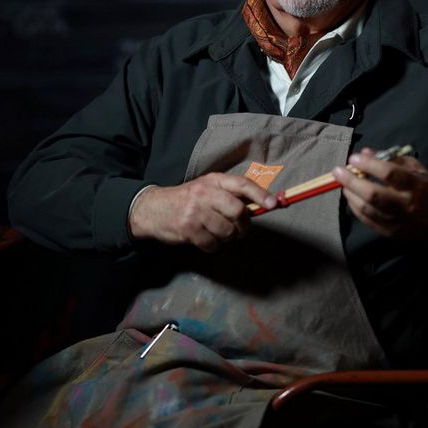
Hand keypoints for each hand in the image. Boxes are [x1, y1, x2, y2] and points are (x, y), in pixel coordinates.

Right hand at [129, 175, 276, 251]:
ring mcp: (195, 212)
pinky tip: (206, 239)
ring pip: (226, 230)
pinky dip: (213, 246)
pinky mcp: (188, 229)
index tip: (273, 204)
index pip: (242, 184)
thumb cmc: (187, 199)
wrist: (153, 208)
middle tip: (241, 231)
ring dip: (227, 237)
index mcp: (213, 181)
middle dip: (243, 225)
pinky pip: (212, 244)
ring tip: (219, 234)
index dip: (260, 194)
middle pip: (237, 210)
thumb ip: (229, 195)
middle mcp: (204, 193)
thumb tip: (261, 205)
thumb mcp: (206, 189)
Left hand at [332, 147, 427, 240]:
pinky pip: (368, 221)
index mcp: (415, 185)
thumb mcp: (417, 169)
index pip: (389, 173)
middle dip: (351, 181)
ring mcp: (397, 221)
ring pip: (367, 209)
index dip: (369, 165)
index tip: (354, 157)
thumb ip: (392, 159)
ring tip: (343, 184)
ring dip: (350, 195)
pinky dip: (355, 209)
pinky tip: (351, 198)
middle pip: (373, 194)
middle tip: (338, 171)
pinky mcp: (391, 232)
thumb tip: (365, 153)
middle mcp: (405, 204)